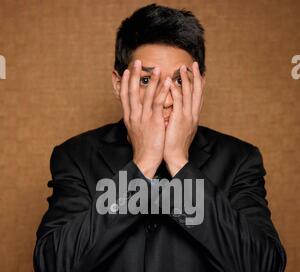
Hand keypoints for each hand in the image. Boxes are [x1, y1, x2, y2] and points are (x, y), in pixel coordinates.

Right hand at [120, 59, 171, 178]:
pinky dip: (162, 91)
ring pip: (146, 95)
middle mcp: (134, 116)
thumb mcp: (135, 132)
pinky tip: (167, 82)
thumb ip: (135, 122)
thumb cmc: (142, 148)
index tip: (126, 71)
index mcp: (129, 118)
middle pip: (132, 92)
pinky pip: (158, 103)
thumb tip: (133, 117)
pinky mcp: (154, 121)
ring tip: (156, 68)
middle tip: (136, 62)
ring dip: (151, 80)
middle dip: (133, 76)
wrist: (145, 160)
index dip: (125, 83)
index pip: (125, 96)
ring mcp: (144, 118)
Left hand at [164, 61, 204, 176]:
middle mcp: (193, 115)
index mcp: (193, 117)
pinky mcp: (179, 120)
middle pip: (198, 92)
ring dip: (187, 79)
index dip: (200, 85)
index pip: (198, 98)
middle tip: (195, 64)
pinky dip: (176, 91)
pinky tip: (172, 82)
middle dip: (196, 77)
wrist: (176, 157)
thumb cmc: (175, 146)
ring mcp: (187, 117)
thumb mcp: (180, 130)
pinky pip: (178, 102)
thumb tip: (175, 113)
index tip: (200, 74)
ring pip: (189, 94)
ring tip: (184, 68)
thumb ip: (179, 119)